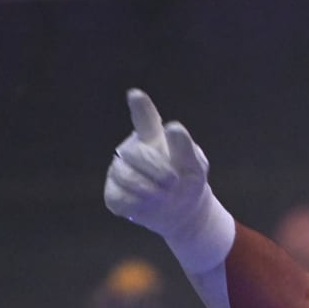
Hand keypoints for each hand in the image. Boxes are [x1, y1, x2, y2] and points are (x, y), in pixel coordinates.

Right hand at [103, 90, 232, 270]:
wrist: (182, 212)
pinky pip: (120, 197)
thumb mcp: (195, 167)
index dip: (140, 107)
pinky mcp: (113, 192)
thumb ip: (186, 148)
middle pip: (135, 153)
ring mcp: (119, 169)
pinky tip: (148, 204)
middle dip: (158, 170)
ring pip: (125, 176)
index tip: (135, 95)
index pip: (144, 119)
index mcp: (153, 137)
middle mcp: (132, 150)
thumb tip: (173, 128)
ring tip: (164, 195)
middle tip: (173, 182)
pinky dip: (138, 205)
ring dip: (150, 190)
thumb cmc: (188, 182)